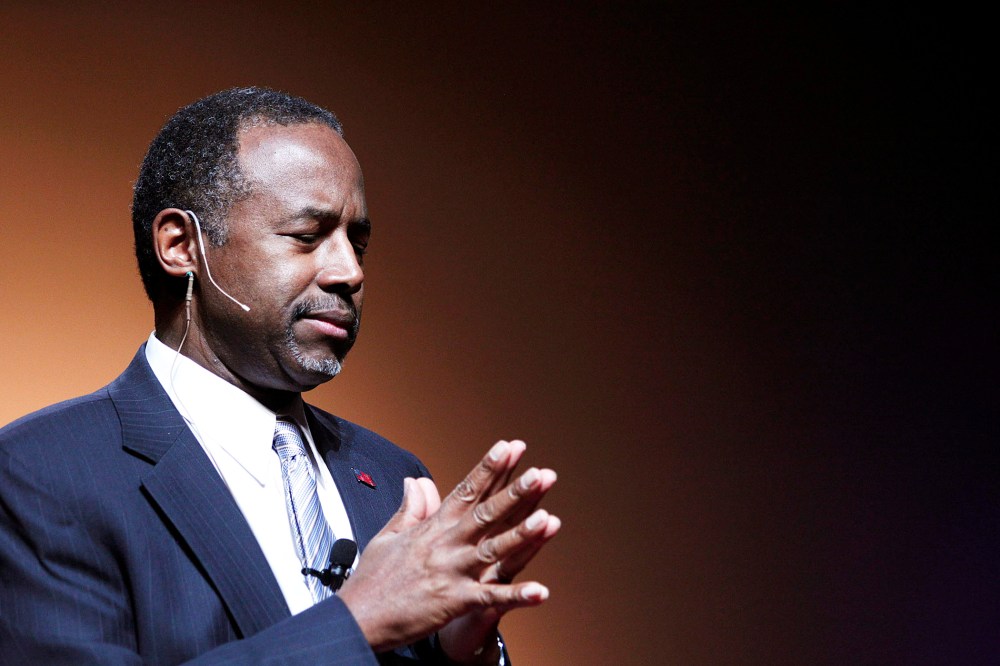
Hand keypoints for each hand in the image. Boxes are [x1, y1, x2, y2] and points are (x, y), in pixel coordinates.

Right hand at [337, 440, 559, 656]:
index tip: (509, 447)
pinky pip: (491, 598)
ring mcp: (452, 573)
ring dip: (521, 535)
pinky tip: (541, 591)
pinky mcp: (455, 602)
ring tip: (549, 519)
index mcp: (433, 528)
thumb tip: (417, 482)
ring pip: (493, 550)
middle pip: (486, 513)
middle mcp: (446, 545)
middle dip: (515, 492)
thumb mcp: (388, 536)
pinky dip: (517, 596)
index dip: (489, 468)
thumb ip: (411, 508)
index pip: (466, 490)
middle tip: (541, 473)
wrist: (357, 619)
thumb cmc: (372, 579)